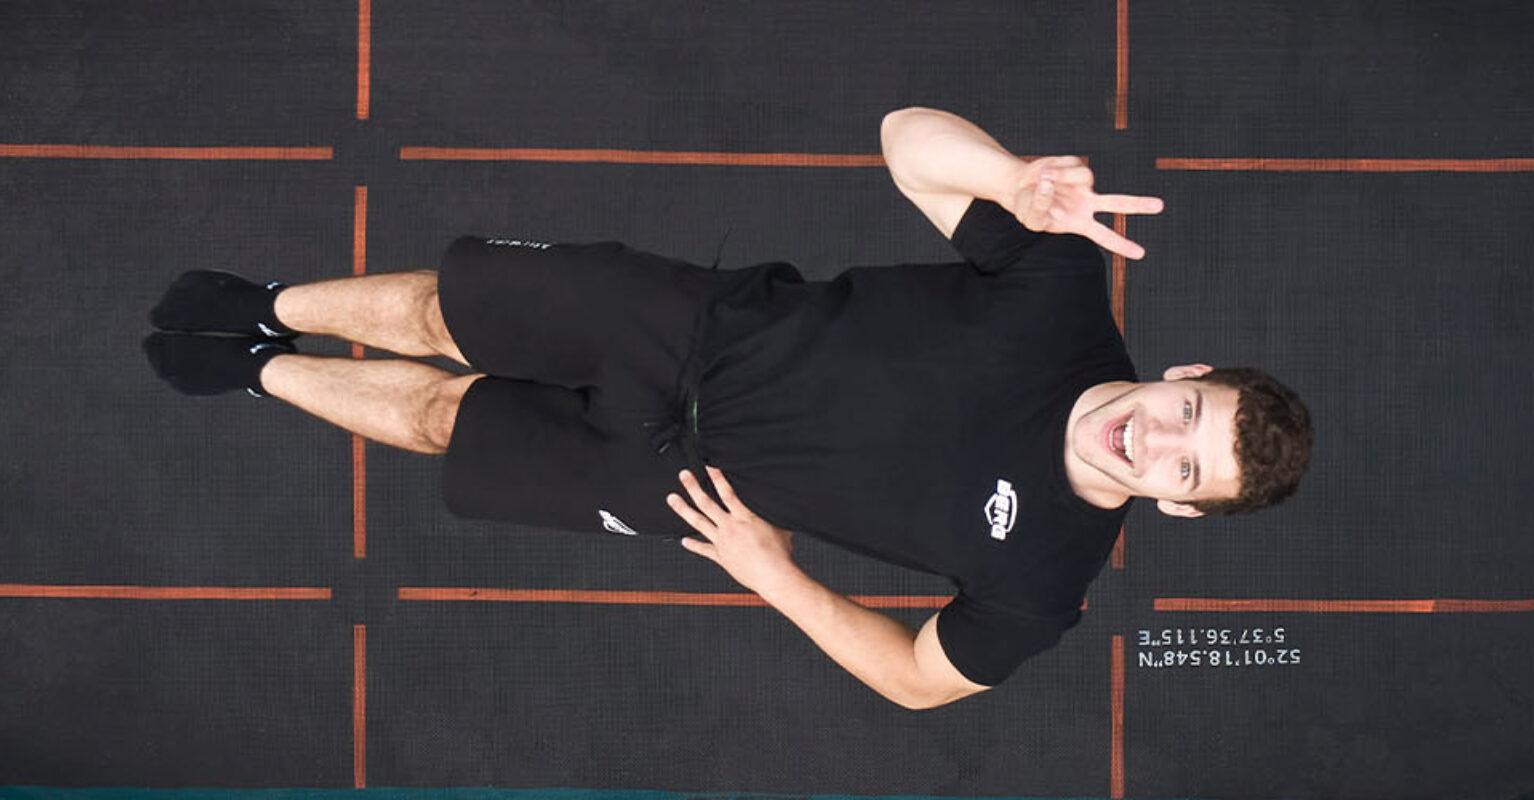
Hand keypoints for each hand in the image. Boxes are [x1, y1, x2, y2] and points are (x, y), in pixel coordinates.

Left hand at [667, 466, 795, 595]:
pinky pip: (703, 549)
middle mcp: (730, 527)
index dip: (717, 478)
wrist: (773, 575)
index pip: (727, 492)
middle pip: (706, 503)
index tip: (708, 467)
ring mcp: (722, 542)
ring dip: (683, 509)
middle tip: (683, 476)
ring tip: (672, 499)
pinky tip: (684, 541)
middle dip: (693, 487)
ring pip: (698, 522)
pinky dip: (693, 545)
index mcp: (745, 517)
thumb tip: (776, 504)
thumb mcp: (780, 526)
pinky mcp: (721, 557)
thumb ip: (771, 514)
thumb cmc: (780, 554)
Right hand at [1009, 156, 1164, 259]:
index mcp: (1080, 223)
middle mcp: (1087, 203)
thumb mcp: (1030, 218)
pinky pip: (1071, 166)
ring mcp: (1082, 185)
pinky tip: (1044, 174)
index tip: (1140, 254)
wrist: (1020, 188)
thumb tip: (1048, 185)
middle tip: (1160, 207)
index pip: (1104, 236)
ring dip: (1062, 177)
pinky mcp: (1074, 166)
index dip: (1121, 245)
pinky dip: (1057, 170)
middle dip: (1138, 205)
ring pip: (1085, 176)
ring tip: (1042, 180)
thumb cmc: (1028, 209)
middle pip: (1118, 203)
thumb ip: (1039, 206)